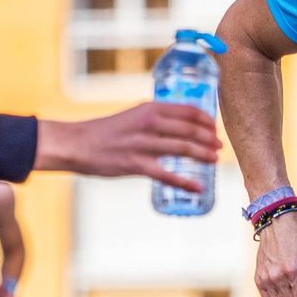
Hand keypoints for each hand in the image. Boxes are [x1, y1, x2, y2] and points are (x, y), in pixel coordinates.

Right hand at [35, 103, 221, 191]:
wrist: (76, 143)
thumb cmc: (105, 131)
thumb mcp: (132, 115)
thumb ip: (154, 119)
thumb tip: (178, 126)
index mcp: (149, 108)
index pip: (188, 111)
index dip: (207, 120)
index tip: (215, 128)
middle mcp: (148, 123)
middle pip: (190, 130)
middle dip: (209, 139)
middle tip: (219, 147)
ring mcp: (142, 144)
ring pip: (183, 149)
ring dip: (203, 155)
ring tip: (214, 160)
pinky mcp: (135, 165)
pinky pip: (167, 175)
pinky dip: (185, 183)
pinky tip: (198, 188)